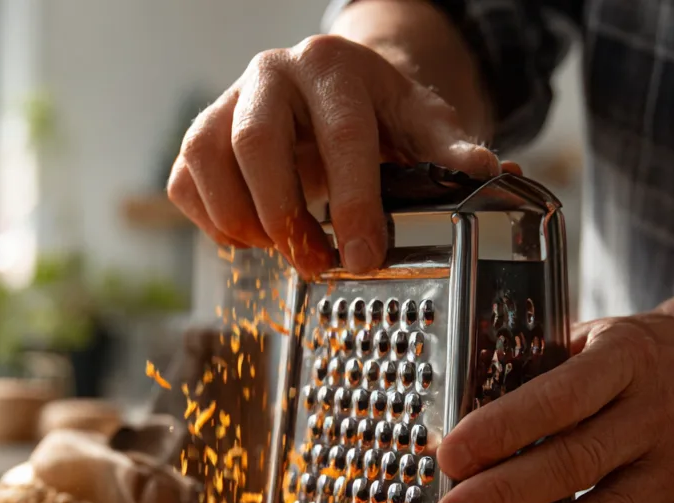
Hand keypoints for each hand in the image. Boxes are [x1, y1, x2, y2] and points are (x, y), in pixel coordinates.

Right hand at [166, 32, 499, 277]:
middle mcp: (270, 75)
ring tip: (281, 245)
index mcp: (332, 66)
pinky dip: (213, 223)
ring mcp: (224, 105)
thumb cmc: (372, 116)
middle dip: (285, 215)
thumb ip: (447, 152)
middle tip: (315, 264)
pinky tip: (251, 234)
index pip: (340, 136)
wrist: (323, 94)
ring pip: (207, 162)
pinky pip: (183, 184)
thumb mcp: (417, 126)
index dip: (352, 203)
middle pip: (256, 143)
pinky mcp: (194, 139)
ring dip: (242, 221)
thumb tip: (489, 174)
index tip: (363, 256)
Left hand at [434, 300, 673, 502]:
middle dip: (504, 497)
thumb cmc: (623, 361)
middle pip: (576, 463)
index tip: (450, 456)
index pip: (559, 397)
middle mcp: (655, 415)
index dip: (503, 428)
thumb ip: (530, 380)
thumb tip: (449, 439)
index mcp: (624, 360)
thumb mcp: (585, 343)